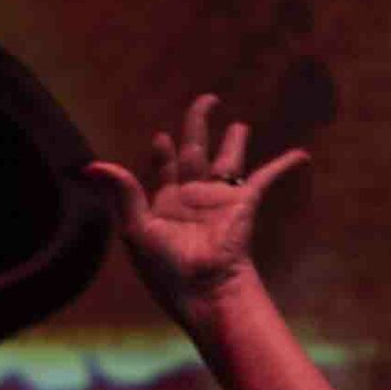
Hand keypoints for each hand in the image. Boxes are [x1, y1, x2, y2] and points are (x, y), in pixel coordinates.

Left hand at [84, 93, 306, 322]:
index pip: (165, 167)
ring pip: (228, 158)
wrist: (204, 290)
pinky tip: (301, 156)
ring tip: (240, 125)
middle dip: (200, 124)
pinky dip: (283, 166)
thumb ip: (121, 193)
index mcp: (166, 203)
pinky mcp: (244, 203)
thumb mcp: (136, 230)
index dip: (163, 151)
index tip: (161, 138)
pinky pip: (266, 178)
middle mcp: (193, 196)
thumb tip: (89, 166)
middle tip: (208, 100)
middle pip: (197, 151)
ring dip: (235, 140)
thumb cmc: (167, 268)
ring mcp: (220, 199)